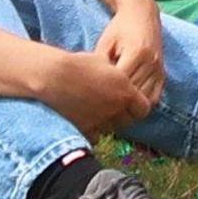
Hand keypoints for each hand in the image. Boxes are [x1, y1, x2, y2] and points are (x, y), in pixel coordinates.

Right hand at [35, 46, 153, 137]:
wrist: (53, 76)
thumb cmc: (77, 64)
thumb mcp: (103, 61)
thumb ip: (115, 74)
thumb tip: (117, 75)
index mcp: (125, 90)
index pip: (144, 108)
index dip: (137, 106)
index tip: (129, 103)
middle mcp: (116, 108)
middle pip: (128, 121)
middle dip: (122, 115)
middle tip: (111, 107)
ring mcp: (101, 120)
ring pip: (112, 129)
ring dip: (108, 123)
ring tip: (96, 112)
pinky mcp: (85, 129)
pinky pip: (96, 136)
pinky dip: (93, 131)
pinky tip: (86, 120)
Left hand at [98, 0, 169, 117]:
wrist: (142, 14)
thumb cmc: (119, 28)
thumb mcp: (105, 42)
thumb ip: (101, 64)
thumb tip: (90, 88)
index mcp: (137, 53)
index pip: (123, 84)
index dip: (109, 97)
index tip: (95, 105)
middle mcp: (151, 62)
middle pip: (135, 93)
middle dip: (119, 106)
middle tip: (102, 116)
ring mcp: (159, 68)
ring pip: (146, 98)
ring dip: (131, 108)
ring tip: (115, 115)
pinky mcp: (163, 73)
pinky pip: (155, 96)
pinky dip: (143, 105)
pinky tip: (130, 108)